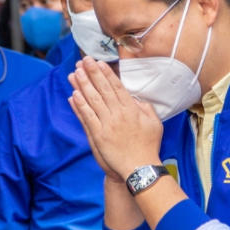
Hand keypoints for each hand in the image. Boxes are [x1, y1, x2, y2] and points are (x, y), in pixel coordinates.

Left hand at [68, 56, 162, 181]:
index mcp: (132, 110)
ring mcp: (107, 125)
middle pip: (103, 90)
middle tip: (84, 61)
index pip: (117, 87)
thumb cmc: (148, 146)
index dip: (106, 74)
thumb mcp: (155, 124)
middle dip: (92, 73)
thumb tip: (136, 99)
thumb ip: (145, 108)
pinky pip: (87, 117)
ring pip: (93, 101)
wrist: (139, 168)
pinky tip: (74, 94)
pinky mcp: (98, 135)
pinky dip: (80, 105)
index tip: (99, 63)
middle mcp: (118, 114)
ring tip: (75, 72)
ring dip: (83, 85)